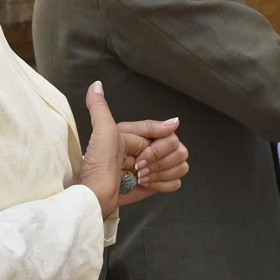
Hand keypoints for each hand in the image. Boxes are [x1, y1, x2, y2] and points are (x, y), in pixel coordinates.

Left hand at [78, 83, 184, 218]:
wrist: (97, 195)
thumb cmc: (98, 163)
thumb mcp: (100, 130)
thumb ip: (99, 106)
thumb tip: (97, 84)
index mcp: (142, 135)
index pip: (171, 135)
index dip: (157, 150)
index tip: (139, 158)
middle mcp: (152, 148)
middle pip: (180, 151)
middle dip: (160, 163)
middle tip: (138, 169)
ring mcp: (156, 167)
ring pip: (182, 166)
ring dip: (162, 174)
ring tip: (141, 179)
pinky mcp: (158, 185)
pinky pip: (177, 182)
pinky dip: (164, 185)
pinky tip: (146, 186)